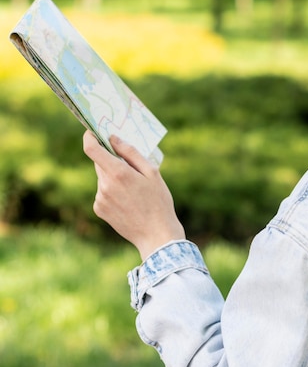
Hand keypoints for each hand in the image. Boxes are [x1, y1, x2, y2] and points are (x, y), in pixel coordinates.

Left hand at [83, 131, 185, 260]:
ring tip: (134, 191)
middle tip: (130, 167)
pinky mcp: (99, 209)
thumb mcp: (152, 172)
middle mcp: (104, 185)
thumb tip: (114, 139)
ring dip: (114, 177)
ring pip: (103, 178)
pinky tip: (128, 201)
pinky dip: (112, 191)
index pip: (92, 149)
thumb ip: (131, 153)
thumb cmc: (159, 200)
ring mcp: (100, 199)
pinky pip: (103, 192)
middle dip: (111, 160)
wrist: (155, 234)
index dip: (89, 137)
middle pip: (100, 163)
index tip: (92, 132)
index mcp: (118, 173)